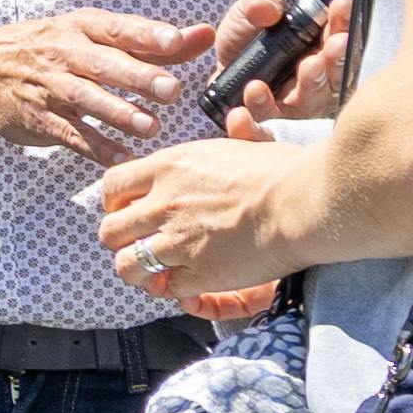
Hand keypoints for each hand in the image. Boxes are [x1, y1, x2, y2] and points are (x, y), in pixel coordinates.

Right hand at [0, 6, 215, 162]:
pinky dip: (96, 147)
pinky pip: (71, 134)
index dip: (146, 35)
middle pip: (104, 65)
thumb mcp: (92, 36)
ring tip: (151, 127)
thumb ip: (150, 42)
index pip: (117, 28)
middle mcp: (64, 54)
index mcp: (81, 28)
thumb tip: (205, 34)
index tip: (176, 41)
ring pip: (86, 100)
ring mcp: (50, 88)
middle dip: (138, 77)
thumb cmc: (50, 49)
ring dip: (118, 114)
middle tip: (172, 91)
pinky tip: (122, 158)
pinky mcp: (40, 120)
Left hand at [94, 132, 312, 317]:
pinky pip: (166, 288)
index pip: (111, 186)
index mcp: (166, 167)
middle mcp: (163, 204)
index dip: (114, 203)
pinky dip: (171, 289)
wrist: (302, 201)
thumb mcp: (231, 146)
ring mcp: (178, 241)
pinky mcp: (200, 273)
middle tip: (138, 244)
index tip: (127, 210)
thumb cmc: (280, 170)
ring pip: (127, 266)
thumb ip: (209, 153)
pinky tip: (183, 283)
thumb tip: (230, 124)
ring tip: (152, 269)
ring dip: (137, 269)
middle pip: (109, 230)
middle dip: (120, 240)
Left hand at [200, 0, 358, 134]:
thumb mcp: (251, 7)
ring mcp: (300, 104)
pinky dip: (265, 106)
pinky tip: (255, 89)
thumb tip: (267, 10)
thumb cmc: (247, 34)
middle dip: (338, 56)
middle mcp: (320, 80)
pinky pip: (274, 122)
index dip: (344, 23)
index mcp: (321, 48)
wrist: (222, 66)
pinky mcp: (274, 123)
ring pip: (314, 99)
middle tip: (338, 41)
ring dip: (315, 82)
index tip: (342, 5)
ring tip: (309, 65)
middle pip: (337, 72)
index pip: (342, 38)